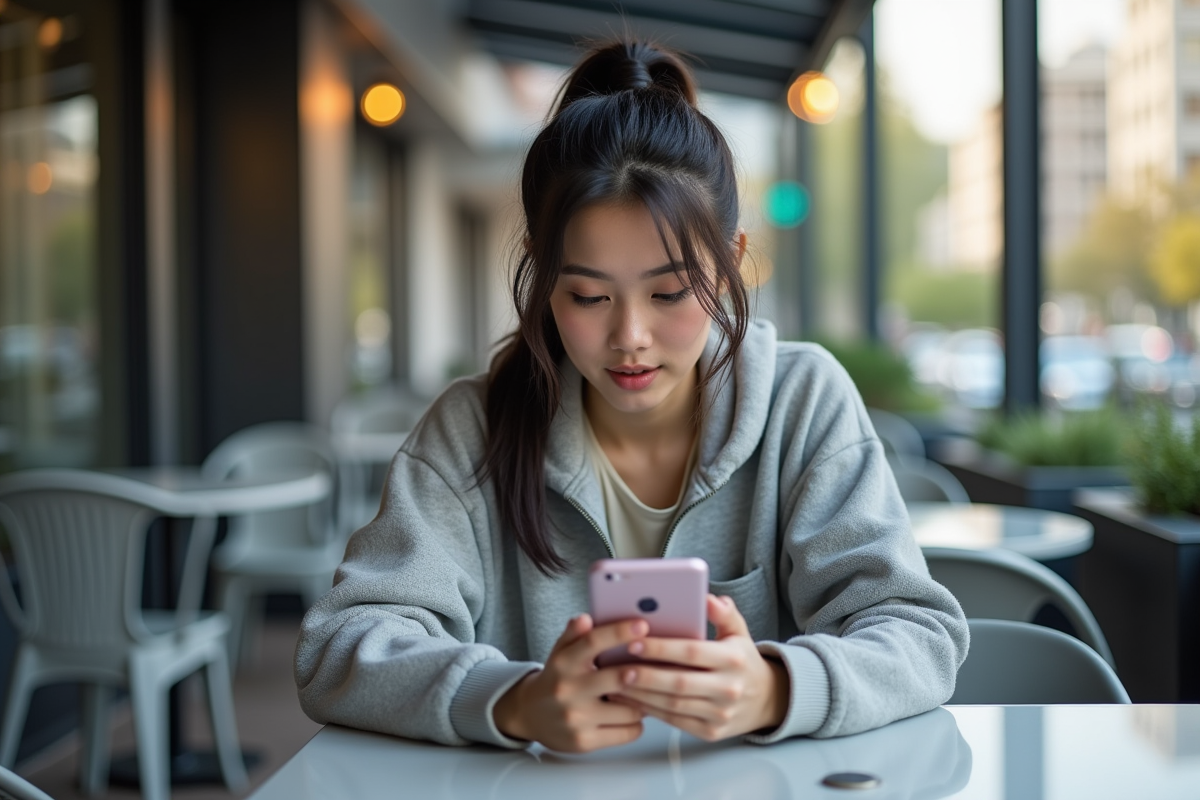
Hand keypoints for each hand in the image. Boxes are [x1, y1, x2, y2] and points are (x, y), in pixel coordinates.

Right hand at [493, 614, 647, 751]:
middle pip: (617, 678)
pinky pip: (627, 732)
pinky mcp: (584, 742)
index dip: (619, 632)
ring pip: (629, 709)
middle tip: (653, 669)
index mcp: (564, 663)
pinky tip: (630, 716)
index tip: (642, 625)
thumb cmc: (556, 678)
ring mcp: (576, 718)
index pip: (592, 641)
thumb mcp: (560, 652)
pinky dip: (635, 724)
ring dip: (642, 702)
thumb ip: (574, 634)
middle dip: (641, 673)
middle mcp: (568, 690)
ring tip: (640, 695)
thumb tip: (585, 618)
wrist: (529, 715)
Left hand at [611, 594, 788, 741]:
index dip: (661, 648)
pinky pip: (675, 722)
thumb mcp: (739, 632)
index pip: (692, 652)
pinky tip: (632, 700)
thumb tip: (708, 597)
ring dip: (642, 696)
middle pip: (679, 683)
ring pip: (674, 705)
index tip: (634, 642)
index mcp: (733, 659)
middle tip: (617, 668)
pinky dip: (651, 711)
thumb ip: (723, 613)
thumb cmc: (743, 661)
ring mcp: (720, 713)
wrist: (767, 700)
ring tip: (616, 684)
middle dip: (645, 675)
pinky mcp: (711, 732)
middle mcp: (729, 688)